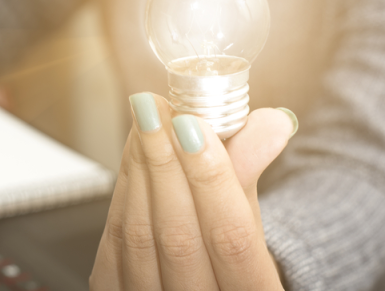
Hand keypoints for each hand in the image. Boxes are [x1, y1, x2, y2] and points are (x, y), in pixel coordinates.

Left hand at [89, 93, 296, 289]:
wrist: (200, 283)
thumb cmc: (228, 249)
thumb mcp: (248, 215)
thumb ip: (250, 168)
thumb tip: (271, 121)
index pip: (231, 237)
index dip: (210, 179)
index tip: (193, 125)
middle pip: (178, 238)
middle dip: (164, 164)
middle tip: (155, 110)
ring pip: (139, 238)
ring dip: (140, 170)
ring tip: (145, 120)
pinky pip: (113, 244)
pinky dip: (123, 191)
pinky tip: (133, 152)